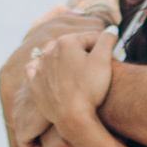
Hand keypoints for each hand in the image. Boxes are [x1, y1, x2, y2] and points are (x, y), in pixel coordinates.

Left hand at [7, 10, 115, 146]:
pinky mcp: (34, 84)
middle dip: (84, 54)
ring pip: (54, 57)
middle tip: (96, 68)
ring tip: (76, 73)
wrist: (73, 118)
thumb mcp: (104, 60)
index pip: (91, 38)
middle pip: (73, 47)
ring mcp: (39, 68)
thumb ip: (107, 39)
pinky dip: (45, 71)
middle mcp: (48, 51)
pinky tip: (53, 75)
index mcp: (66, 41)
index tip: (113, 60)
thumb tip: (111, 29)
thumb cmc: (90, 88)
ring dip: (65, 61)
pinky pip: (37, 71)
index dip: (105, 48)